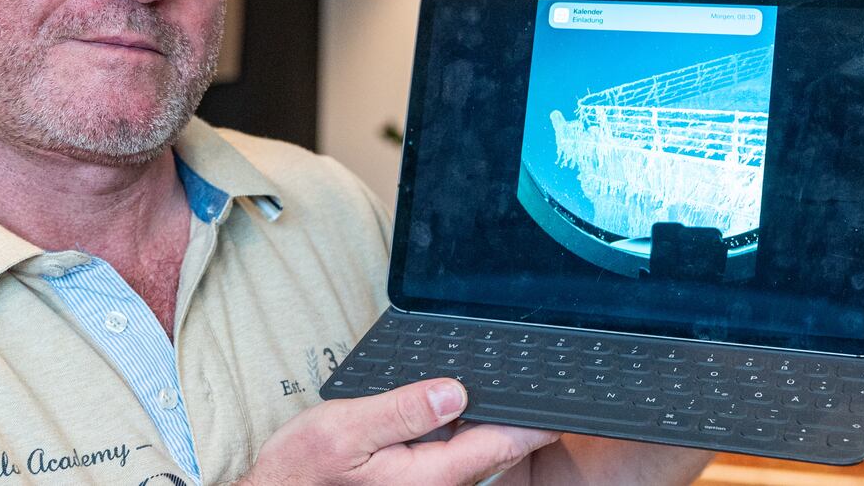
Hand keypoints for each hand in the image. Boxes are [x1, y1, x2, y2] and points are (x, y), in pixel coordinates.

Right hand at [239, 378, 557, 485]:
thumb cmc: (303, 471)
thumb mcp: (347, 429)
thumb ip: (403, 410)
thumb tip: (454, 391)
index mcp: (427, 475)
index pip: (497, 446)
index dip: (532, 424)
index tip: (560, 406)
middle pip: (493, 452)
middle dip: (517, 422)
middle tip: (538, 389)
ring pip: (474, 455)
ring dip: (489, 426)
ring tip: (503, 392)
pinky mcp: (412, 484)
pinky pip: (452, 458)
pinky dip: (463, 432)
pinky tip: (457, 408)